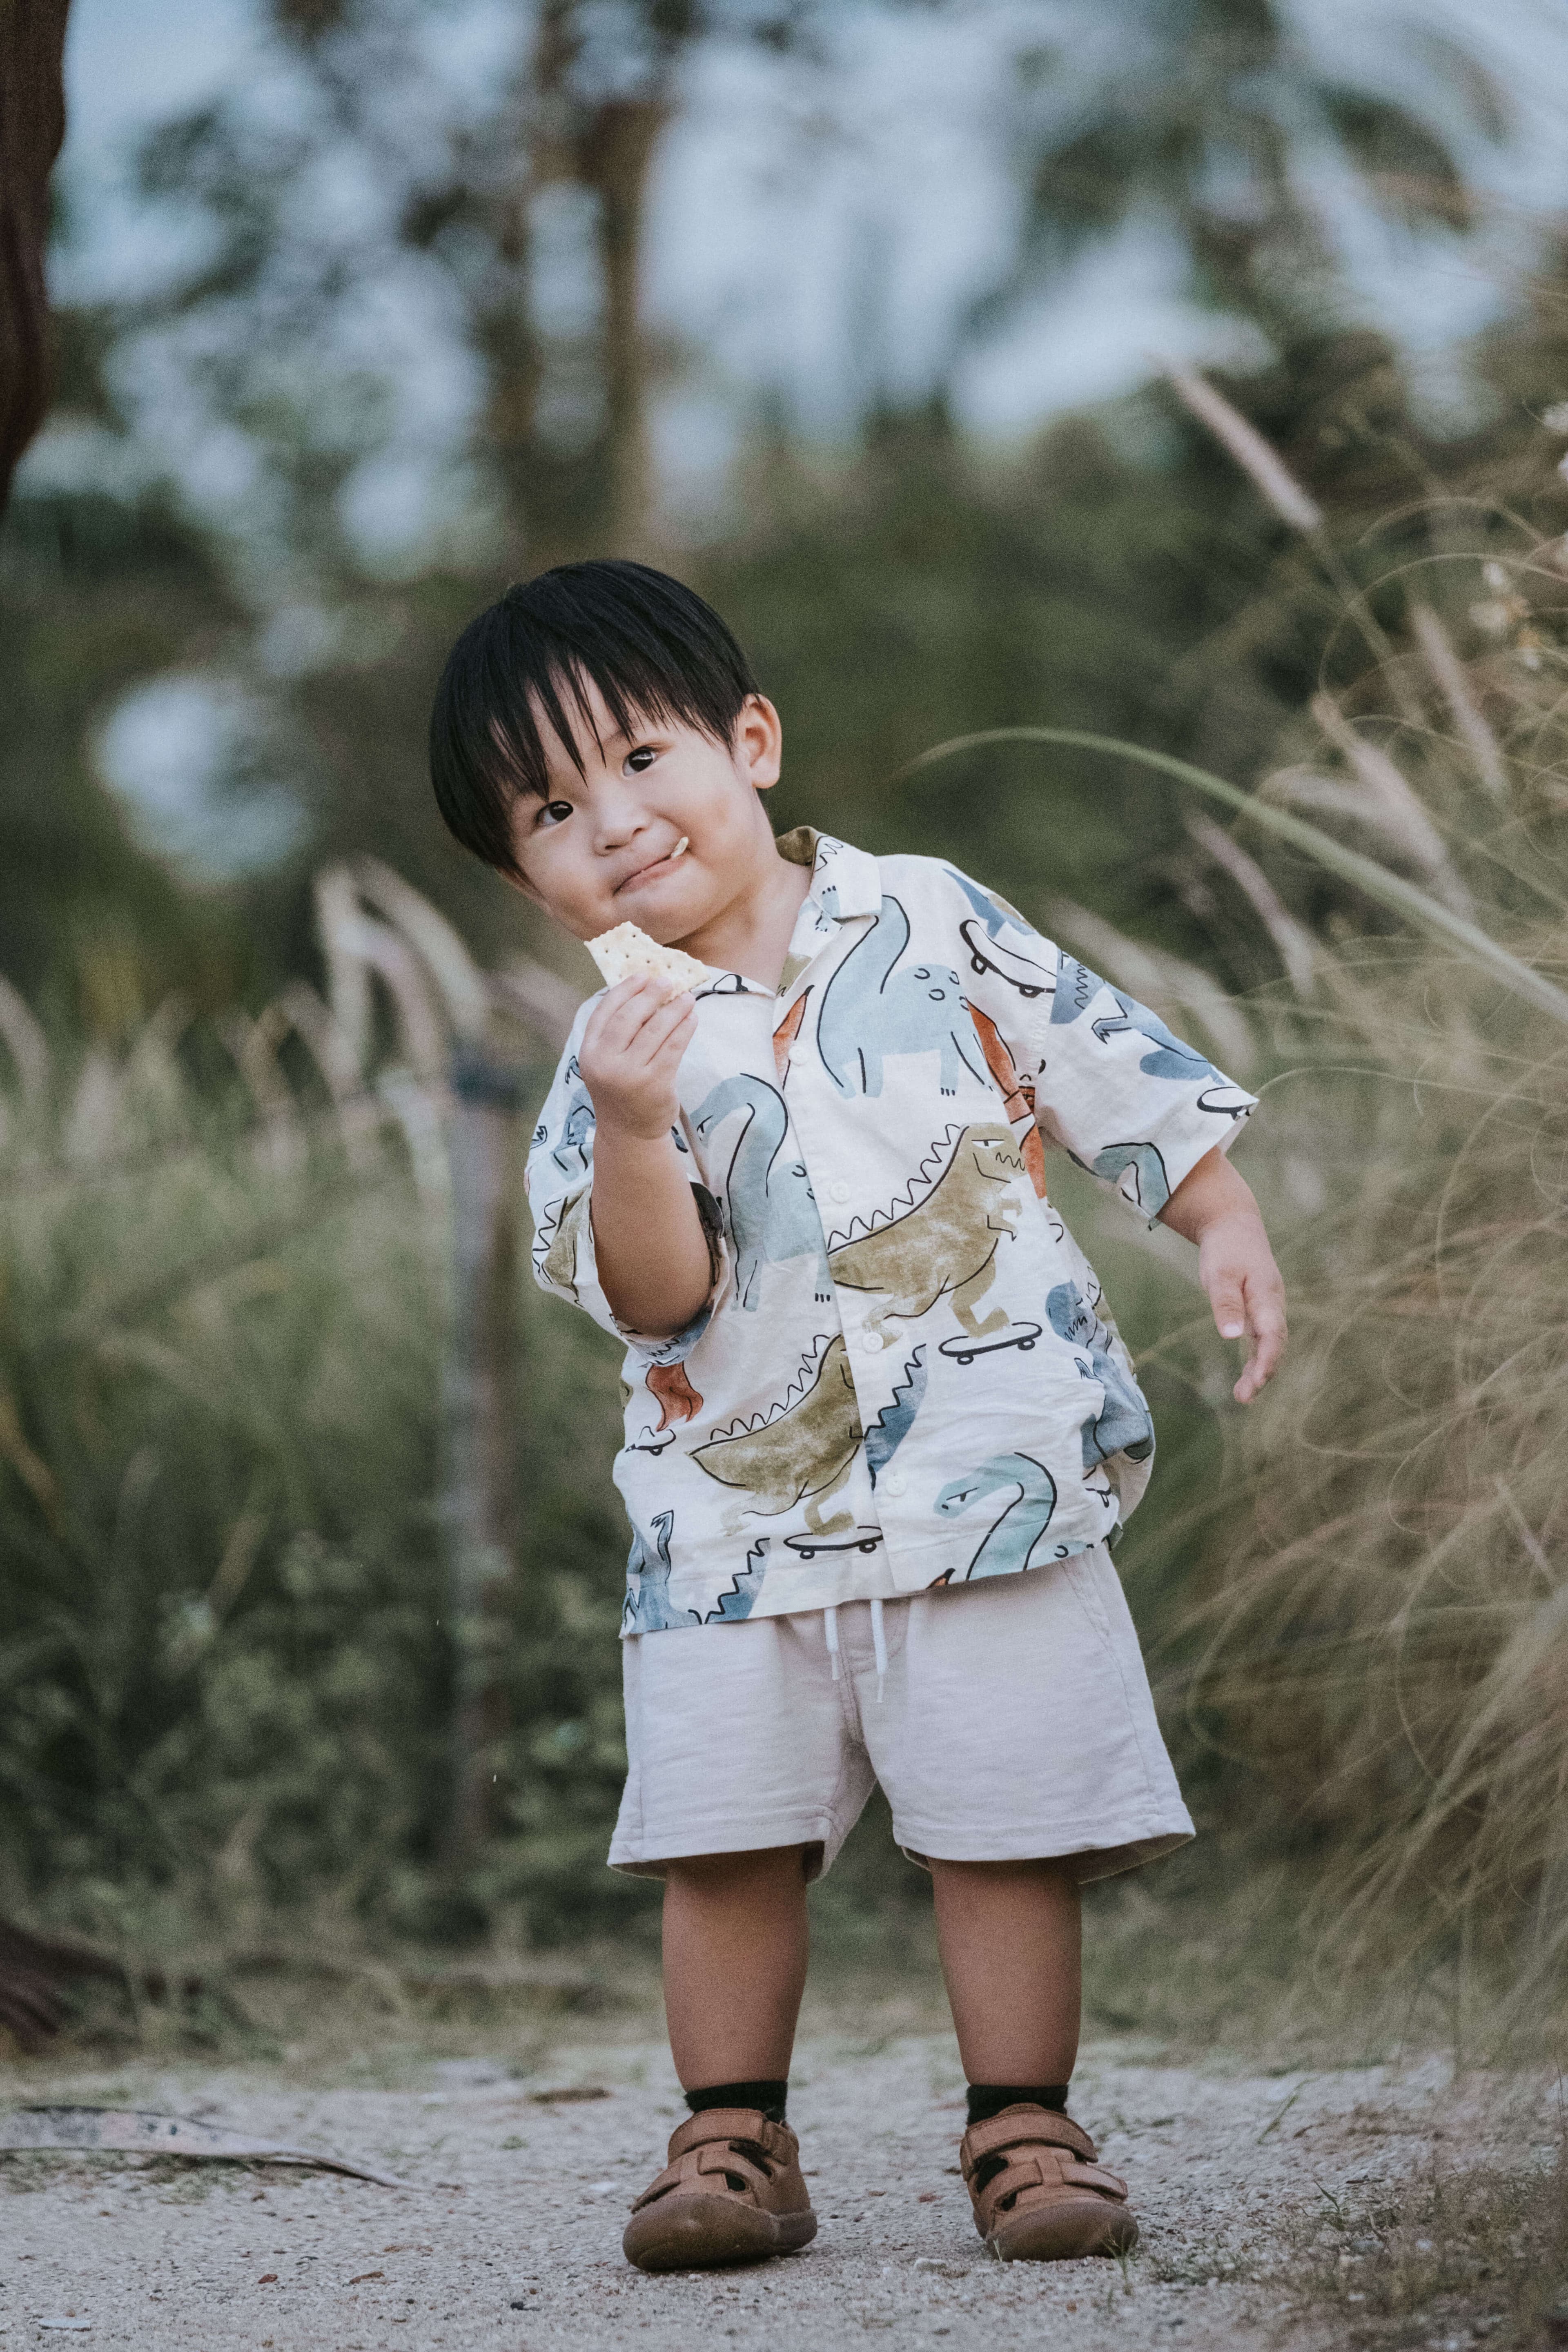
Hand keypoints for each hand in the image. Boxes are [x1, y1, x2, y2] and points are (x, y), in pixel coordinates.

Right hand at [578, 974, 696, 1139]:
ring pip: (655, 1029)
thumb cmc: (621, 1089)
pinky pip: (673, 1047)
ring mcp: (630, 1074)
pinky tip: (692, 1018)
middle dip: (650, 994)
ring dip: (674, 1008)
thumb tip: (645, 990)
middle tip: (668, 981)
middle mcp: (605, 1063)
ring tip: (687, 997)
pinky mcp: (655, 1083)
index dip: (625, 990)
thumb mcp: (608, 1061)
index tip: (642, 975)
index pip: (605, 1011)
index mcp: (589, 1052)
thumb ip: (617, 1033)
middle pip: (629, 1017)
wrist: (629, 1132)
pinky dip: (684, 1028)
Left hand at [1197, 1210, 1286, 1403]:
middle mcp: (1272, 1304)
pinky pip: (1263, 1339)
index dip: (1267, 1360)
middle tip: (1244, 1397)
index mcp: (1266, 1295)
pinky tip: (1247, 1377)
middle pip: (1275, 1344)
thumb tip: (1232, 1336)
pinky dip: (1257, 1358)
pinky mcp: (1260, 1309)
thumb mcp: (1220, 1273)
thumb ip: (1226, 1303)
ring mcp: (1268, 1307)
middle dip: (1263, 1372)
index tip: (1256, 1381)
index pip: (1273, 1334)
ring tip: (1242, 1396)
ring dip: (1259, 1369)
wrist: (1234, 1225)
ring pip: (1270, 1344)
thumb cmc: (1226, 1248)